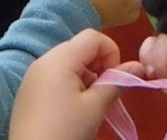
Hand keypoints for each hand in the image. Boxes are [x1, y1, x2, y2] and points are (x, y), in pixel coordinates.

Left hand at [10, 30, 144, 139]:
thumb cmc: (65, 132)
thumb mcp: (95, 108)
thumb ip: (116, 82)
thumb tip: (138, 66)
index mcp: (59, 59)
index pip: (93, 37)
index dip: (111, 54)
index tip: (113, 81)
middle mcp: (43, 60)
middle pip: (80, 48)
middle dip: (98, 66)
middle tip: (103, 95)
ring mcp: (33, 75)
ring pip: (68, 62)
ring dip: (85, 77)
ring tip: (88, 105)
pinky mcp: (28, 90)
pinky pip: (54, 75)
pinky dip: (70, 85)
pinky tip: (71, 110)